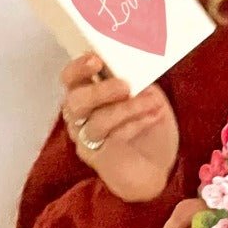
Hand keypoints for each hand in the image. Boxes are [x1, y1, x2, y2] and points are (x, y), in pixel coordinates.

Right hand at [60, 53, 177, 201]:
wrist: (157, 168)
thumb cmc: (149, 130)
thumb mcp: (149, 99)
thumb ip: (138, 83)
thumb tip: (136, 68)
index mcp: (88, 96)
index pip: (70, 78)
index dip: (78, 68)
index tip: (96, 59)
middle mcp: (81, 118)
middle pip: (75, 101)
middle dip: (100, 90)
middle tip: (125, 85)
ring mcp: (87, 139)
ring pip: (96, 121)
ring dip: (128, 108)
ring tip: (154, 102)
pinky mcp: (100, 157)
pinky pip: (113, 138)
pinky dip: (136, 124)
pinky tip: (154, 116)